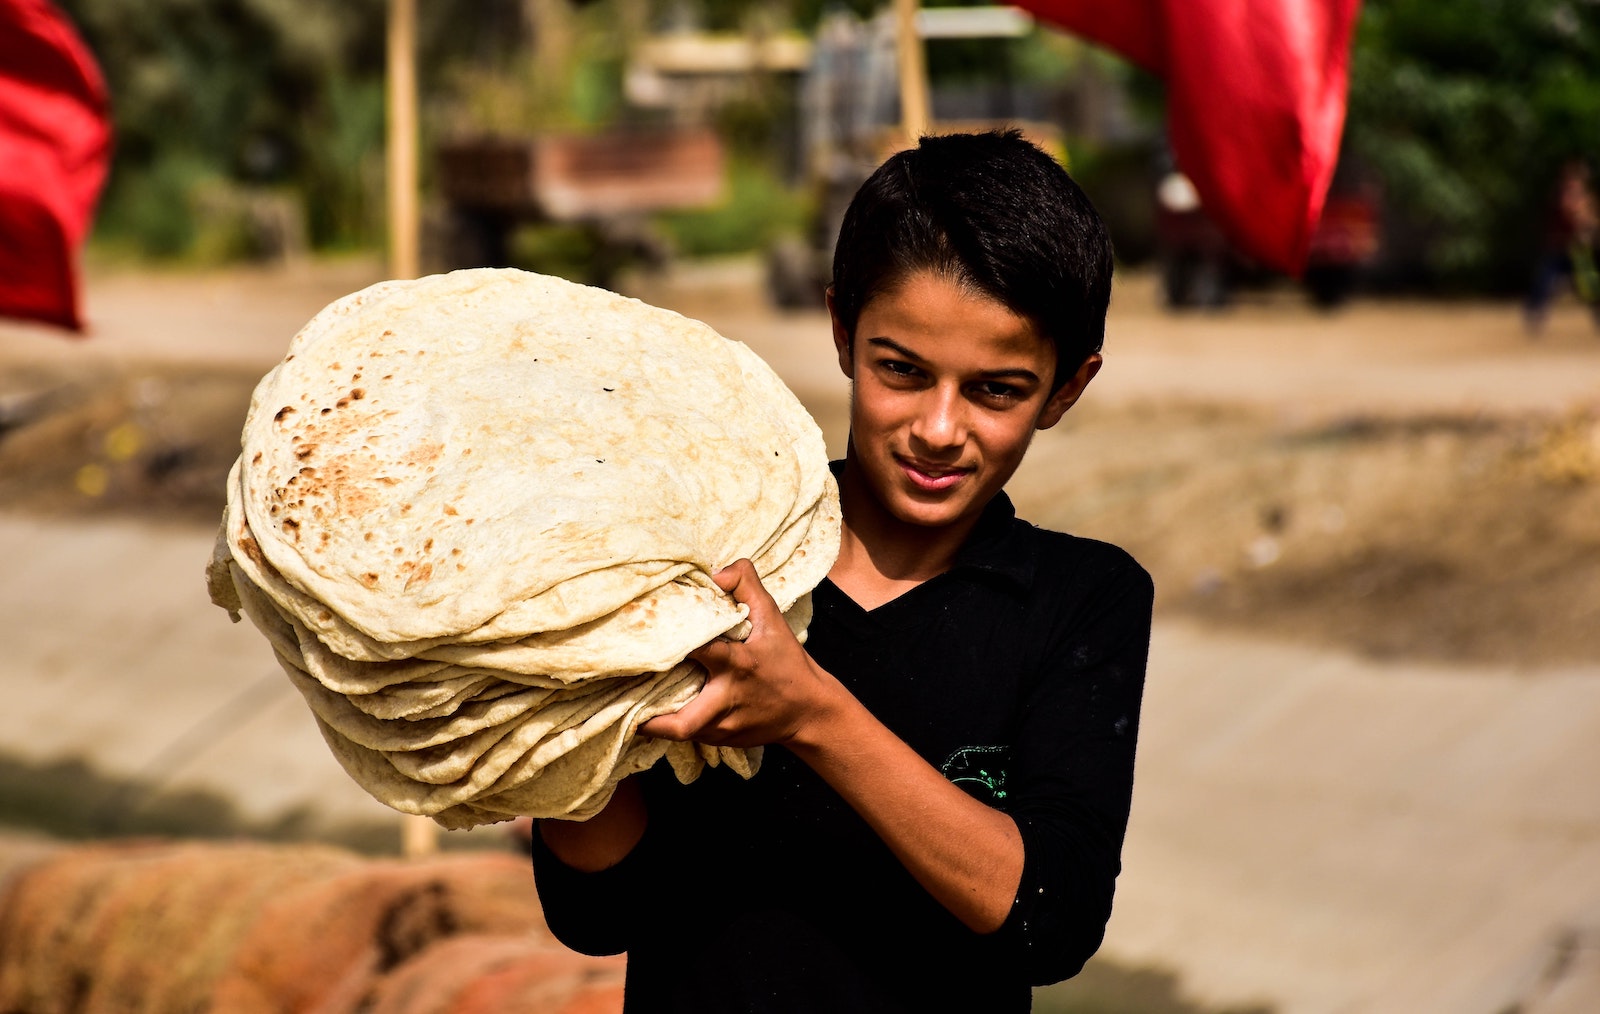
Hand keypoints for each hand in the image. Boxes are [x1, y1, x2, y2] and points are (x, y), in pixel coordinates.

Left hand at [638, 559, 837, 748]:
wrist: (809, 710)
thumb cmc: (787, 662)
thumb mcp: (773, 618)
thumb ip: (747, 585)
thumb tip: (715, 572)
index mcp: (738, 665)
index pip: (701, 652)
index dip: (673, 645)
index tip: (644, 639)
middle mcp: (728, 700)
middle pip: (685, 721)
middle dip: (652, 717)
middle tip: (620, 697)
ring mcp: (724, 726)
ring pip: (680, 732)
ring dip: (653, 721)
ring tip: (625, 704)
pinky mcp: (722, 740)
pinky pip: (688, 735)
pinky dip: (668, 724)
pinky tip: (650, 710)